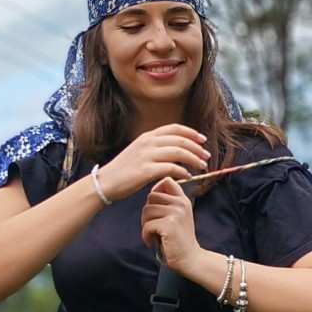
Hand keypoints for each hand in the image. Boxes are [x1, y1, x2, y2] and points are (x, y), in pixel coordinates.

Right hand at [94, 123, 210, 200]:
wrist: (105, 182)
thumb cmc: (123, 171)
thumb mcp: (139, 152)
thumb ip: (156, 149)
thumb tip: (175, 151)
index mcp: (147, 136)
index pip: (175, 129)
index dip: (191, 133)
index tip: (202, 140)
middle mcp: (148, 143)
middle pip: (180, 140)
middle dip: (197, 148)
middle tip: (206, 156)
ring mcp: (146, 156)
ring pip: (179, 152)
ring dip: (194, 159)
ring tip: (201, 166)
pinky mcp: (146, 171)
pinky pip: (171, 168)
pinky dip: (183, 172)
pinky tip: (187, 177)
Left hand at [140, 176, 199, 270]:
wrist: (189, 258)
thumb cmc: (179, 239)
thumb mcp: (178, 216)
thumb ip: (168, 203)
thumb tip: (151, 194)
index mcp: (183, 200)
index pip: (167, 181)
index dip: (155, 189)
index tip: (155, 205)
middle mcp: (181, 204)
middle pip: (151, 196)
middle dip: (147, 212)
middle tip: (153, 226)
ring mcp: (176, 213)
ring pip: (147, 211)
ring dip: (146, 225)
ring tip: (154, 235)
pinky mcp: (169, 225)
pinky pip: (147, 225)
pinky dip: (146, 236)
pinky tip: (153, 242)